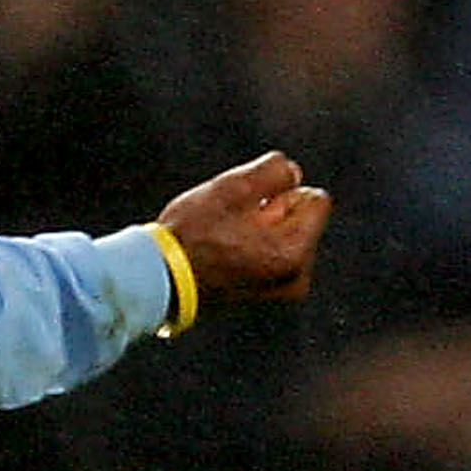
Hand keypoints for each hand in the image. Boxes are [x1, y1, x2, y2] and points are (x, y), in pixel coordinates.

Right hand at [155, 149, 332, 309]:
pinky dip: (250, 252)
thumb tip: (293, 174)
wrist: (156, 283)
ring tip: (220, 244)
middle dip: (270, 215)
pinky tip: (219, 258)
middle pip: (299, 220)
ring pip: (282, 239)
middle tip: (227, 229)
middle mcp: (297, 280)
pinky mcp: (262, 300)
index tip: (245, 210)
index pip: (315, 199)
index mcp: (295, 254)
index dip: (279, 193)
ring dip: (258, 233)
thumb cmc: (191, 235)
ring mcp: (279, 294)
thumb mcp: (232, 188)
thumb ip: (273, 171)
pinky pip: (268, 259)